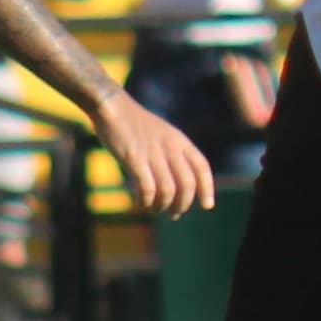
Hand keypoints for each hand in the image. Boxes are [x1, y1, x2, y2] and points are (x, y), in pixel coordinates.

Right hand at [94, 91, 216, 213]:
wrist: (112, 107)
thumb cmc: (135, 124)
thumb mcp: (163, 134)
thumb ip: (173, 153)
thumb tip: (178, 182)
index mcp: (180, 140)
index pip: (202, 167)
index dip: (207, 188)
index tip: (207, 205)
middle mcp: (170, 147)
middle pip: (187, 184)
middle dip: (183, 204)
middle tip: (175, 213)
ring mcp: (152, 153)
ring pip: (168, 190)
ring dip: (164, 206)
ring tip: (157, 210)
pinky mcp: (134, 159)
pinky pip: (147, 188)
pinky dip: (147, 201)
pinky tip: (142, 204)